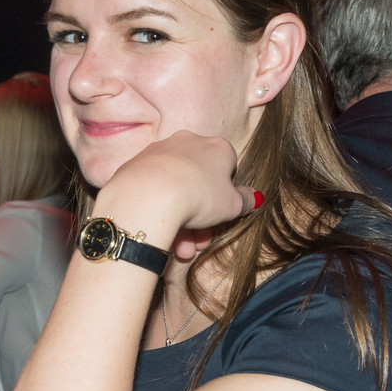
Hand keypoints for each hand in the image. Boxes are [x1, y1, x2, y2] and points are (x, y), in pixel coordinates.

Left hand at [96, 131, 260, 255]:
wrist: (150, 194)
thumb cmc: (199, 196)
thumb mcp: (232, 205)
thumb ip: (245, 200)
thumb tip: (254, 197)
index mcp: (217, 147)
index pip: (227, 169)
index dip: (225, 196)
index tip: (220, 215)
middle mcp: (188, 142)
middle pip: (199, 183)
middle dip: (201, 217)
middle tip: (199, 242)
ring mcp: (160, 151)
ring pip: (176, 189)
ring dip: (181, 221)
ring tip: (181, 248)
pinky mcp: (137, 164)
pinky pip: (154, 189)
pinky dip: (160, 210)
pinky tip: (162, 234)